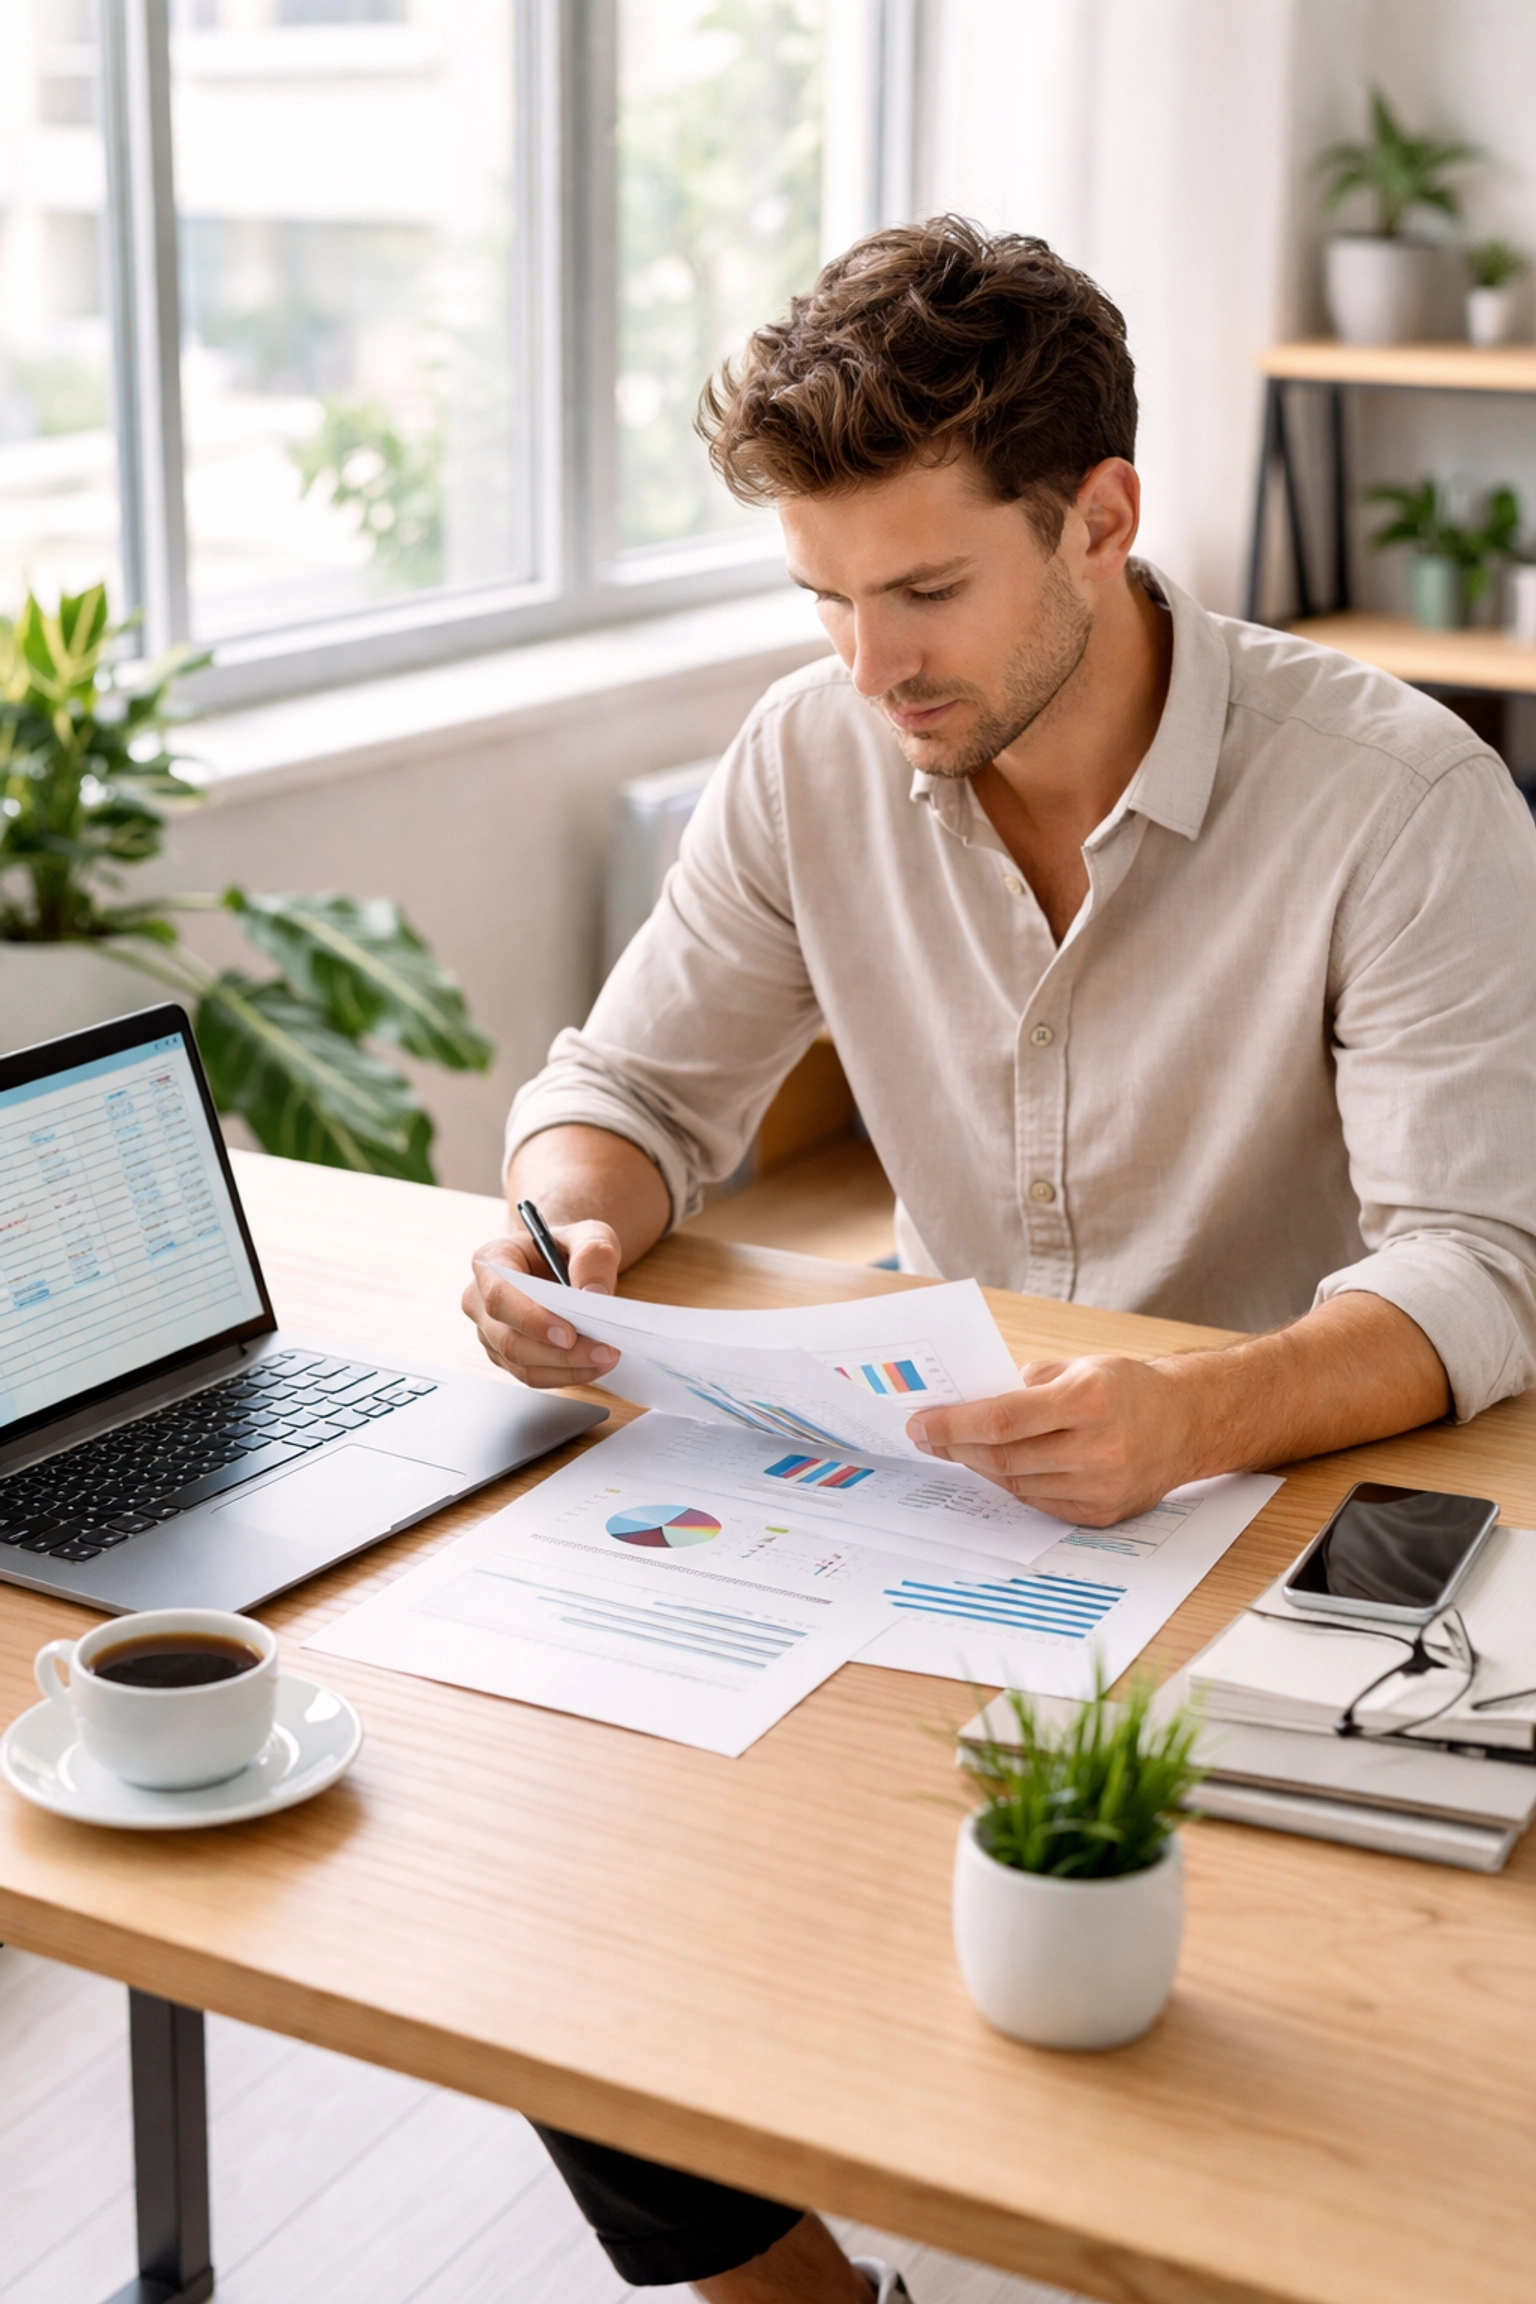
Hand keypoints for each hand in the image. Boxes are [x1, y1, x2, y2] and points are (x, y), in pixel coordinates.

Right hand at [462, 1221, 623, 1389]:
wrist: (562, 1263)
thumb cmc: (567, 1247)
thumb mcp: (589, 1234)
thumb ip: (593, 1255)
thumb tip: (594, 1294)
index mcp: (491, 1261)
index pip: (499, 1296)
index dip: (532, 1319)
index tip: (569, 1334)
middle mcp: (481, 1299)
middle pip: (509, 1339)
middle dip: (559, 1353)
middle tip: (602, 1350)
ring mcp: (491, 1332)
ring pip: (521, 1364)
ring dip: (567, 1368)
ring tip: (605, 1357)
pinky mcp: (506, 1355)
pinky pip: (533, 1375)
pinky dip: (566, 1375)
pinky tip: (593, 1365)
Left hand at [907, 1354, 1196, 1525]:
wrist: (1188, 1423)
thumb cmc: (1128, 1388)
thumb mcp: (1079, 1366)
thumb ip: (1024, 1385)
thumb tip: (968, 1404)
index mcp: (1089, 1400)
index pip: (1001, 1420)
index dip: (952, 1425)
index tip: (919, 1423)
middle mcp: (1098, 1448)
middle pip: (1002, 1457)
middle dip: (954, 1447)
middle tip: (926, 1436)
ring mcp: (1101, 1487)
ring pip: (1016, 1483)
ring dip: (978, 1466)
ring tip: (957, 1449)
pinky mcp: (1102, 1513)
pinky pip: (1038, 1502)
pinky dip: (1012, 1483)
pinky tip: (997, 1466)